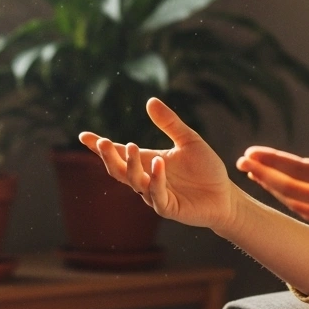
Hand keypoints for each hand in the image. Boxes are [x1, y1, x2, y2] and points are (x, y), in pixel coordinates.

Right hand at [79, 98, 242, 232]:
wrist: (225, 195)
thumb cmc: (206, 168)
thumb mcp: (188, 140)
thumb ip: (169, 123)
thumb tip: (150, 101)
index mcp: (147, 162)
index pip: (119, 154)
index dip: (100, 147)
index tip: (83, 136)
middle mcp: (146, 179)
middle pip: (119, 170)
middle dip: (109, 157)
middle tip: (103, 142)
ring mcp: (155, 195)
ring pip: (134, 182)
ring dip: (130, 165)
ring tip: (132, 146)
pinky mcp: (168, 208)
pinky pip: (156, 195)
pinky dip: (155, 180)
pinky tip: (158, 165)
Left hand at [236, 105, 308, 245]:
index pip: (298, 170)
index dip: (271, 160)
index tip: (249, 151)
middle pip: (288, 188)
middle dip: (262, 173)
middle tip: (241, 161)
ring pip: (294, 203)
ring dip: (272, 187)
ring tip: (254, 172)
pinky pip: (306, 214)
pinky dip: (288, 201)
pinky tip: (280, 190)